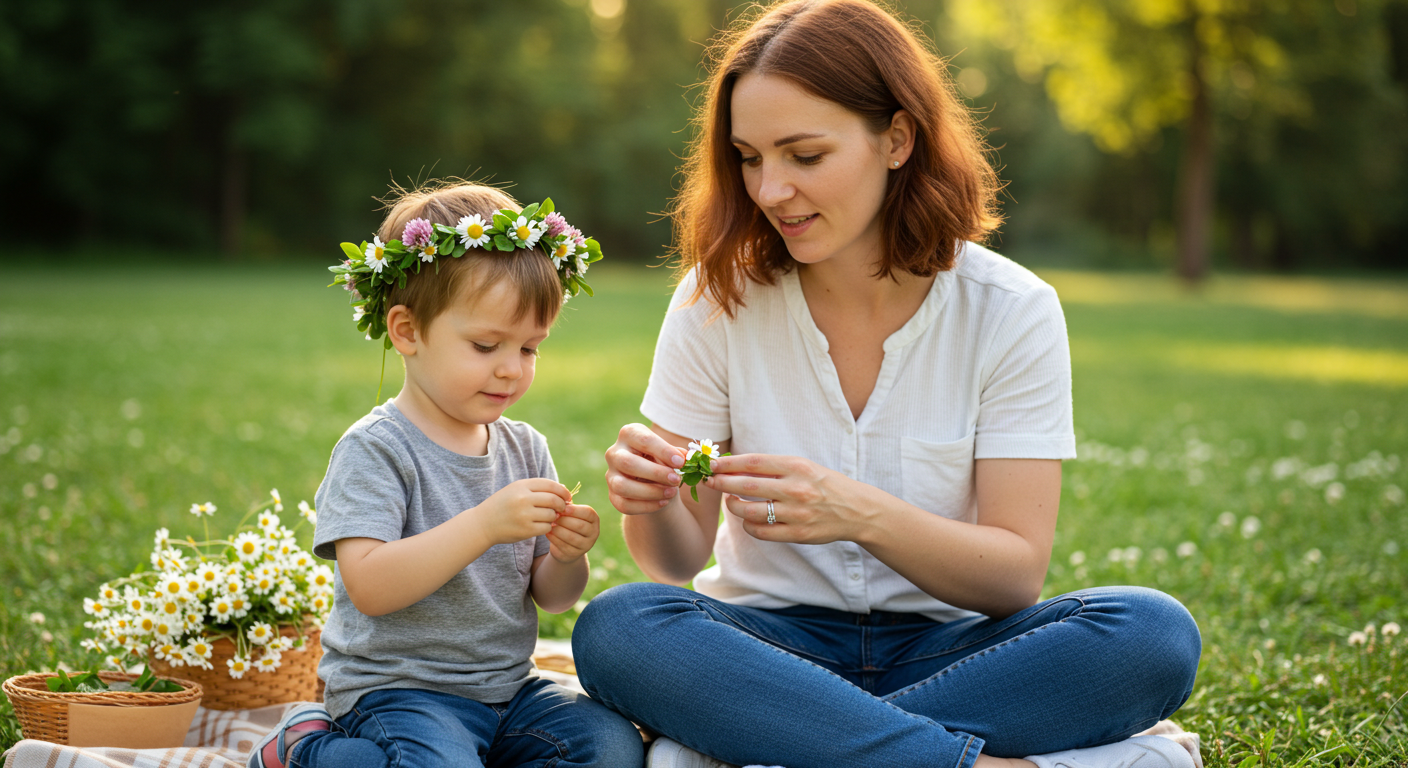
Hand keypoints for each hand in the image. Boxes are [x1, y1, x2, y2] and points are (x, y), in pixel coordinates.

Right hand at [472, 478, 568, 545]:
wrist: (482, 524)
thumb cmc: (503, 505)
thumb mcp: (516, 490)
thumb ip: (537, 489)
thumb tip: (563, 491)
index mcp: (521, 485)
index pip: (551, 485)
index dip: (563, 491)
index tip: (567, 497)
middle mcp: (523, 498)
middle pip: (554, 500)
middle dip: (562, 505)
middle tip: (562, 509)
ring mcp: (524, 515)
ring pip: (551, 515)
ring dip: (553, 517)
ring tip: (547, 517)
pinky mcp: (525, 530)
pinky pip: (546, 527)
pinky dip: (547, 527)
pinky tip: (541, 526)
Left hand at [547, 503, 599, 562]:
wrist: (567, 544)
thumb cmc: (568, 523)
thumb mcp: (570, 514)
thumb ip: (567, 506)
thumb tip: (559, 499)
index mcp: (594, 520)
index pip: (588, 513)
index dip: (575, 510)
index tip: (563, 508)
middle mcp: (593, 533)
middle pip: (580, 525)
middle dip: (565, 520)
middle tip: (553, 516)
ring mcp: (585, 546)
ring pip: (571, 537)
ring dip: (558, 529)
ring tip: (550, 524)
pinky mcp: (574, 554)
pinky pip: (563, 546)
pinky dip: (554, 538)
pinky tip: (548, 532)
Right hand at [604, 423, 686, 514]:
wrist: (653, 480)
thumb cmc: (662, 460)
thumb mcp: (670, 453)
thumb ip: (677, 454)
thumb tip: (687, 457)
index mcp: (629, 434)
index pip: (643, 440)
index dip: (663, 451)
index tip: (681, 462)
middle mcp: (614, 453)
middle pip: (627, 462)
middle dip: (655, 473)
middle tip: (676, 479)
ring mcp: (610, 475)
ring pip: (621, 486)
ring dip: (650, 492)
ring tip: (671, 493)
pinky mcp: (612, 495)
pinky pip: (624, 504)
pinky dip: (646, 506)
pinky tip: (663, 502)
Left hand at [706, 453, 870, 544]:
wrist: (856, 510)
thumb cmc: (823, 484)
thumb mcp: (803, 467)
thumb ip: (773, 468)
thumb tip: (733, 466)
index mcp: (797, 466)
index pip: (753, 462)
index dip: (728, 463)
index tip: (711, 464)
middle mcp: (796, 489)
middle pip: (746, 486)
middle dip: (721, 483)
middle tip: (708, 481)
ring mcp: (796, 514)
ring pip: (749, 512)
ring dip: (732, 507)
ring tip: (730, 502)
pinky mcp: (797, 534)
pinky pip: (761, 531)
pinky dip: (748, 525)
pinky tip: (748, 519)